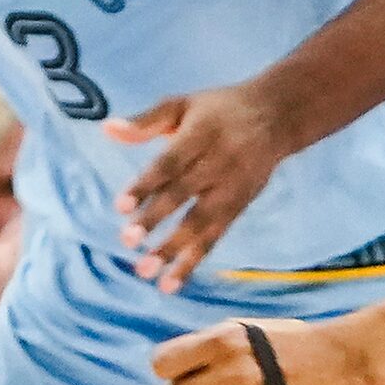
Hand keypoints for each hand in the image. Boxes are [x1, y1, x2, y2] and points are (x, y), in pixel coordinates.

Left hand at [104, 82, 297, 291]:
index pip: (170, 164)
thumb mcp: (182, 104)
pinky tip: (172, 281)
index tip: (120, 207)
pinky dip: (194, 260)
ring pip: (202, 223)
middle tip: (128, 242)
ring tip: (147, 271)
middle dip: (156, 221)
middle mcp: (219, 164)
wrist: (277, 117)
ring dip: (174, 250)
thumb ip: (145, 121)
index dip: (146, 185)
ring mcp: (232, 189)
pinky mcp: (240, 207)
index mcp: (201, 135)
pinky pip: (215, 237)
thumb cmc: (218, 109)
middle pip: (185, 196)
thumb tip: (107, 130)